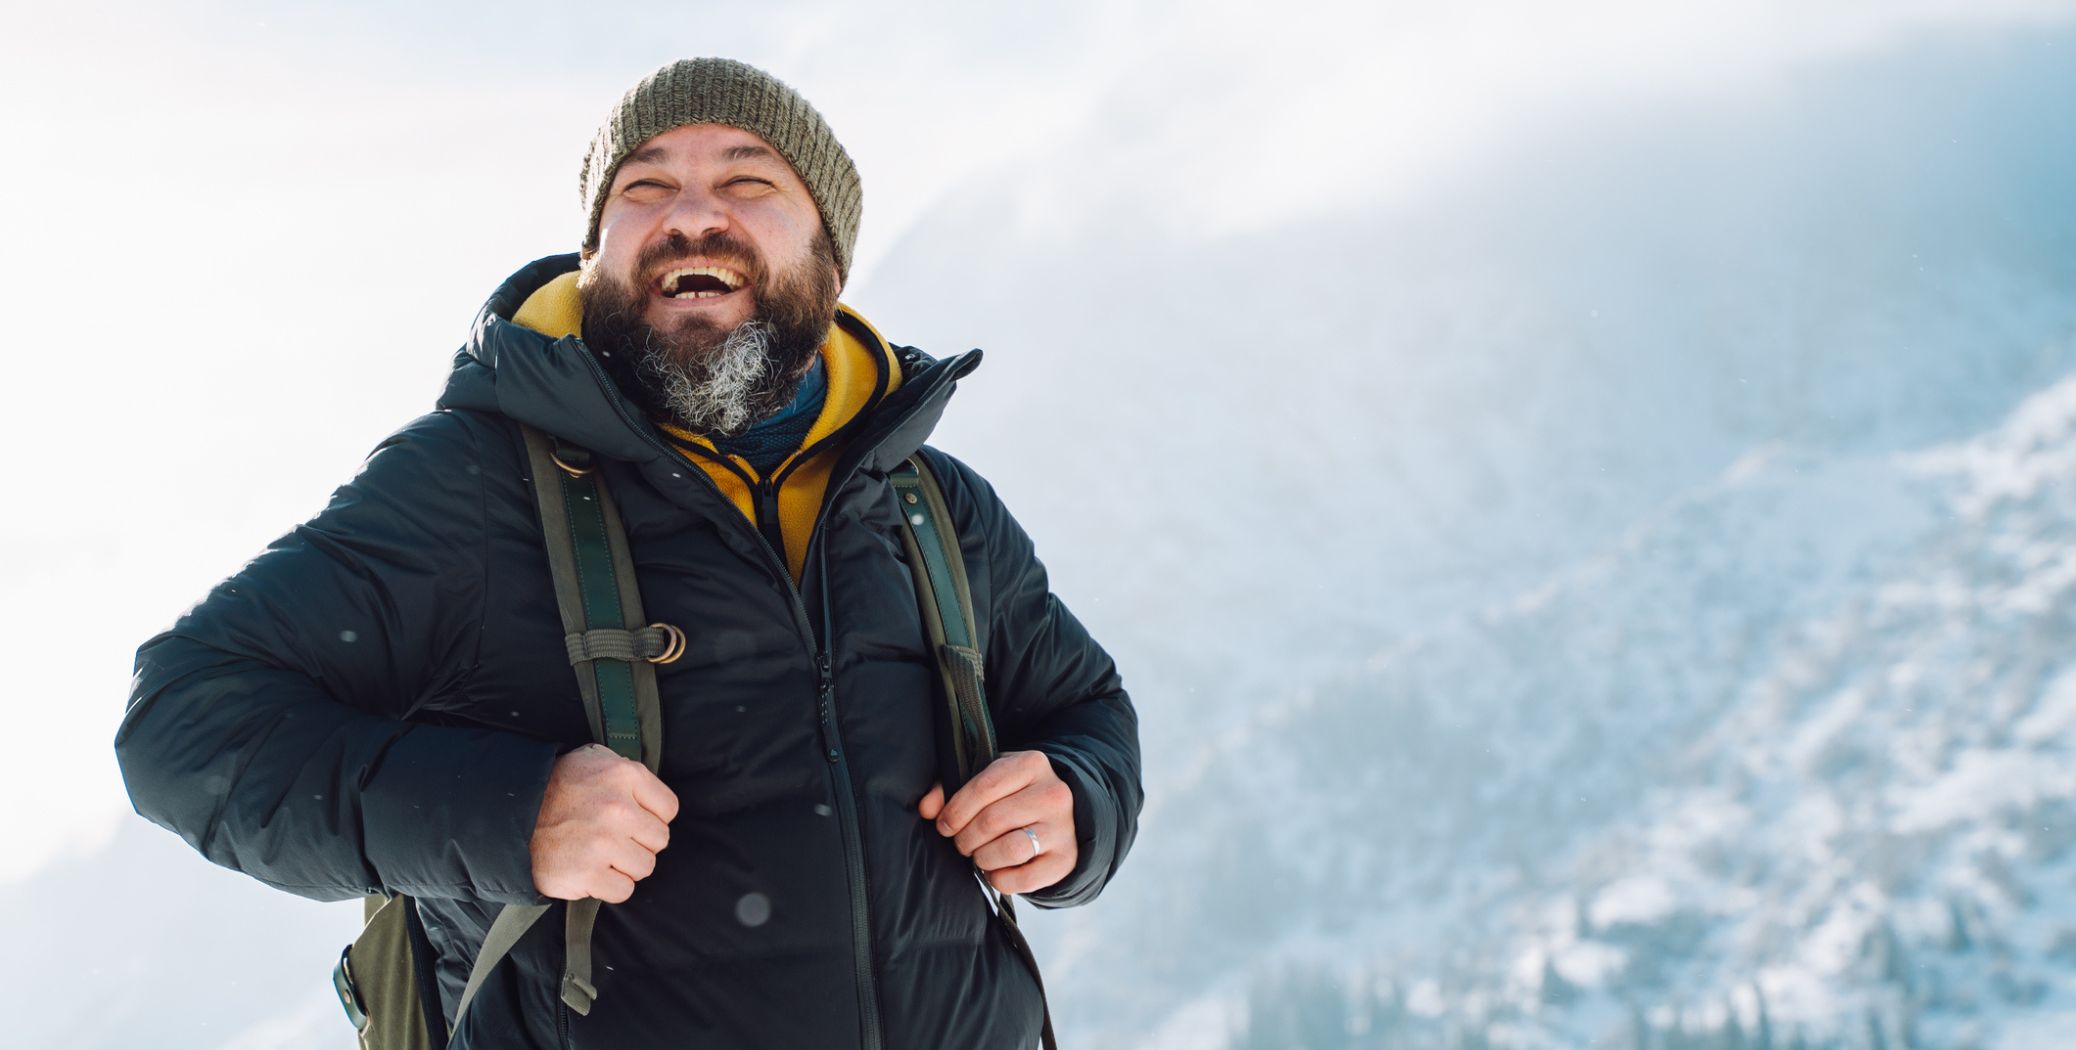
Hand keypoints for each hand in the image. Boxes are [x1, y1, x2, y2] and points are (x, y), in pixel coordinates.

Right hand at [530, 744, 678, 902]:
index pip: (669, 809)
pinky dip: (610, 886)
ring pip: (645, 867)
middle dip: (639, 841)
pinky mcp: (587, 874)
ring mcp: (603, 843)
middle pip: (660, 840)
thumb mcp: (594, 758)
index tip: (633, 818)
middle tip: (614, 838)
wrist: (511, 815)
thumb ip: (627, 771)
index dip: (652, 816)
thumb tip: (651, 793)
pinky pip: (623, 890)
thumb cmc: (557, 786)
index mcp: (625, 775)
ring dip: (626, 865)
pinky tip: (593, 871)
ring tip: (602, 854)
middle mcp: (618, 809)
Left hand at [917, 750, 1076, 895]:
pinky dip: (1000, 879)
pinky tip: (996, 870)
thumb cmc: (1016, 796)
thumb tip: (926, 808)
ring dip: (982, 858)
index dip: (955, 810)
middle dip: (965, 838)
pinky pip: (1022, 879)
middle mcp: (1053, 794)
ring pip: (1009, 850)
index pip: (983, 787)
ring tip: (979, 855)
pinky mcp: (1066, 860)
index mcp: (1032, 764)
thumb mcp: (990, 780)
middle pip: (992, 821)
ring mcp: (1063, 829)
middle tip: (961, 842)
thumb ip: (952, 788)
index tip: (944, 824)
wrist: (1065, 817)